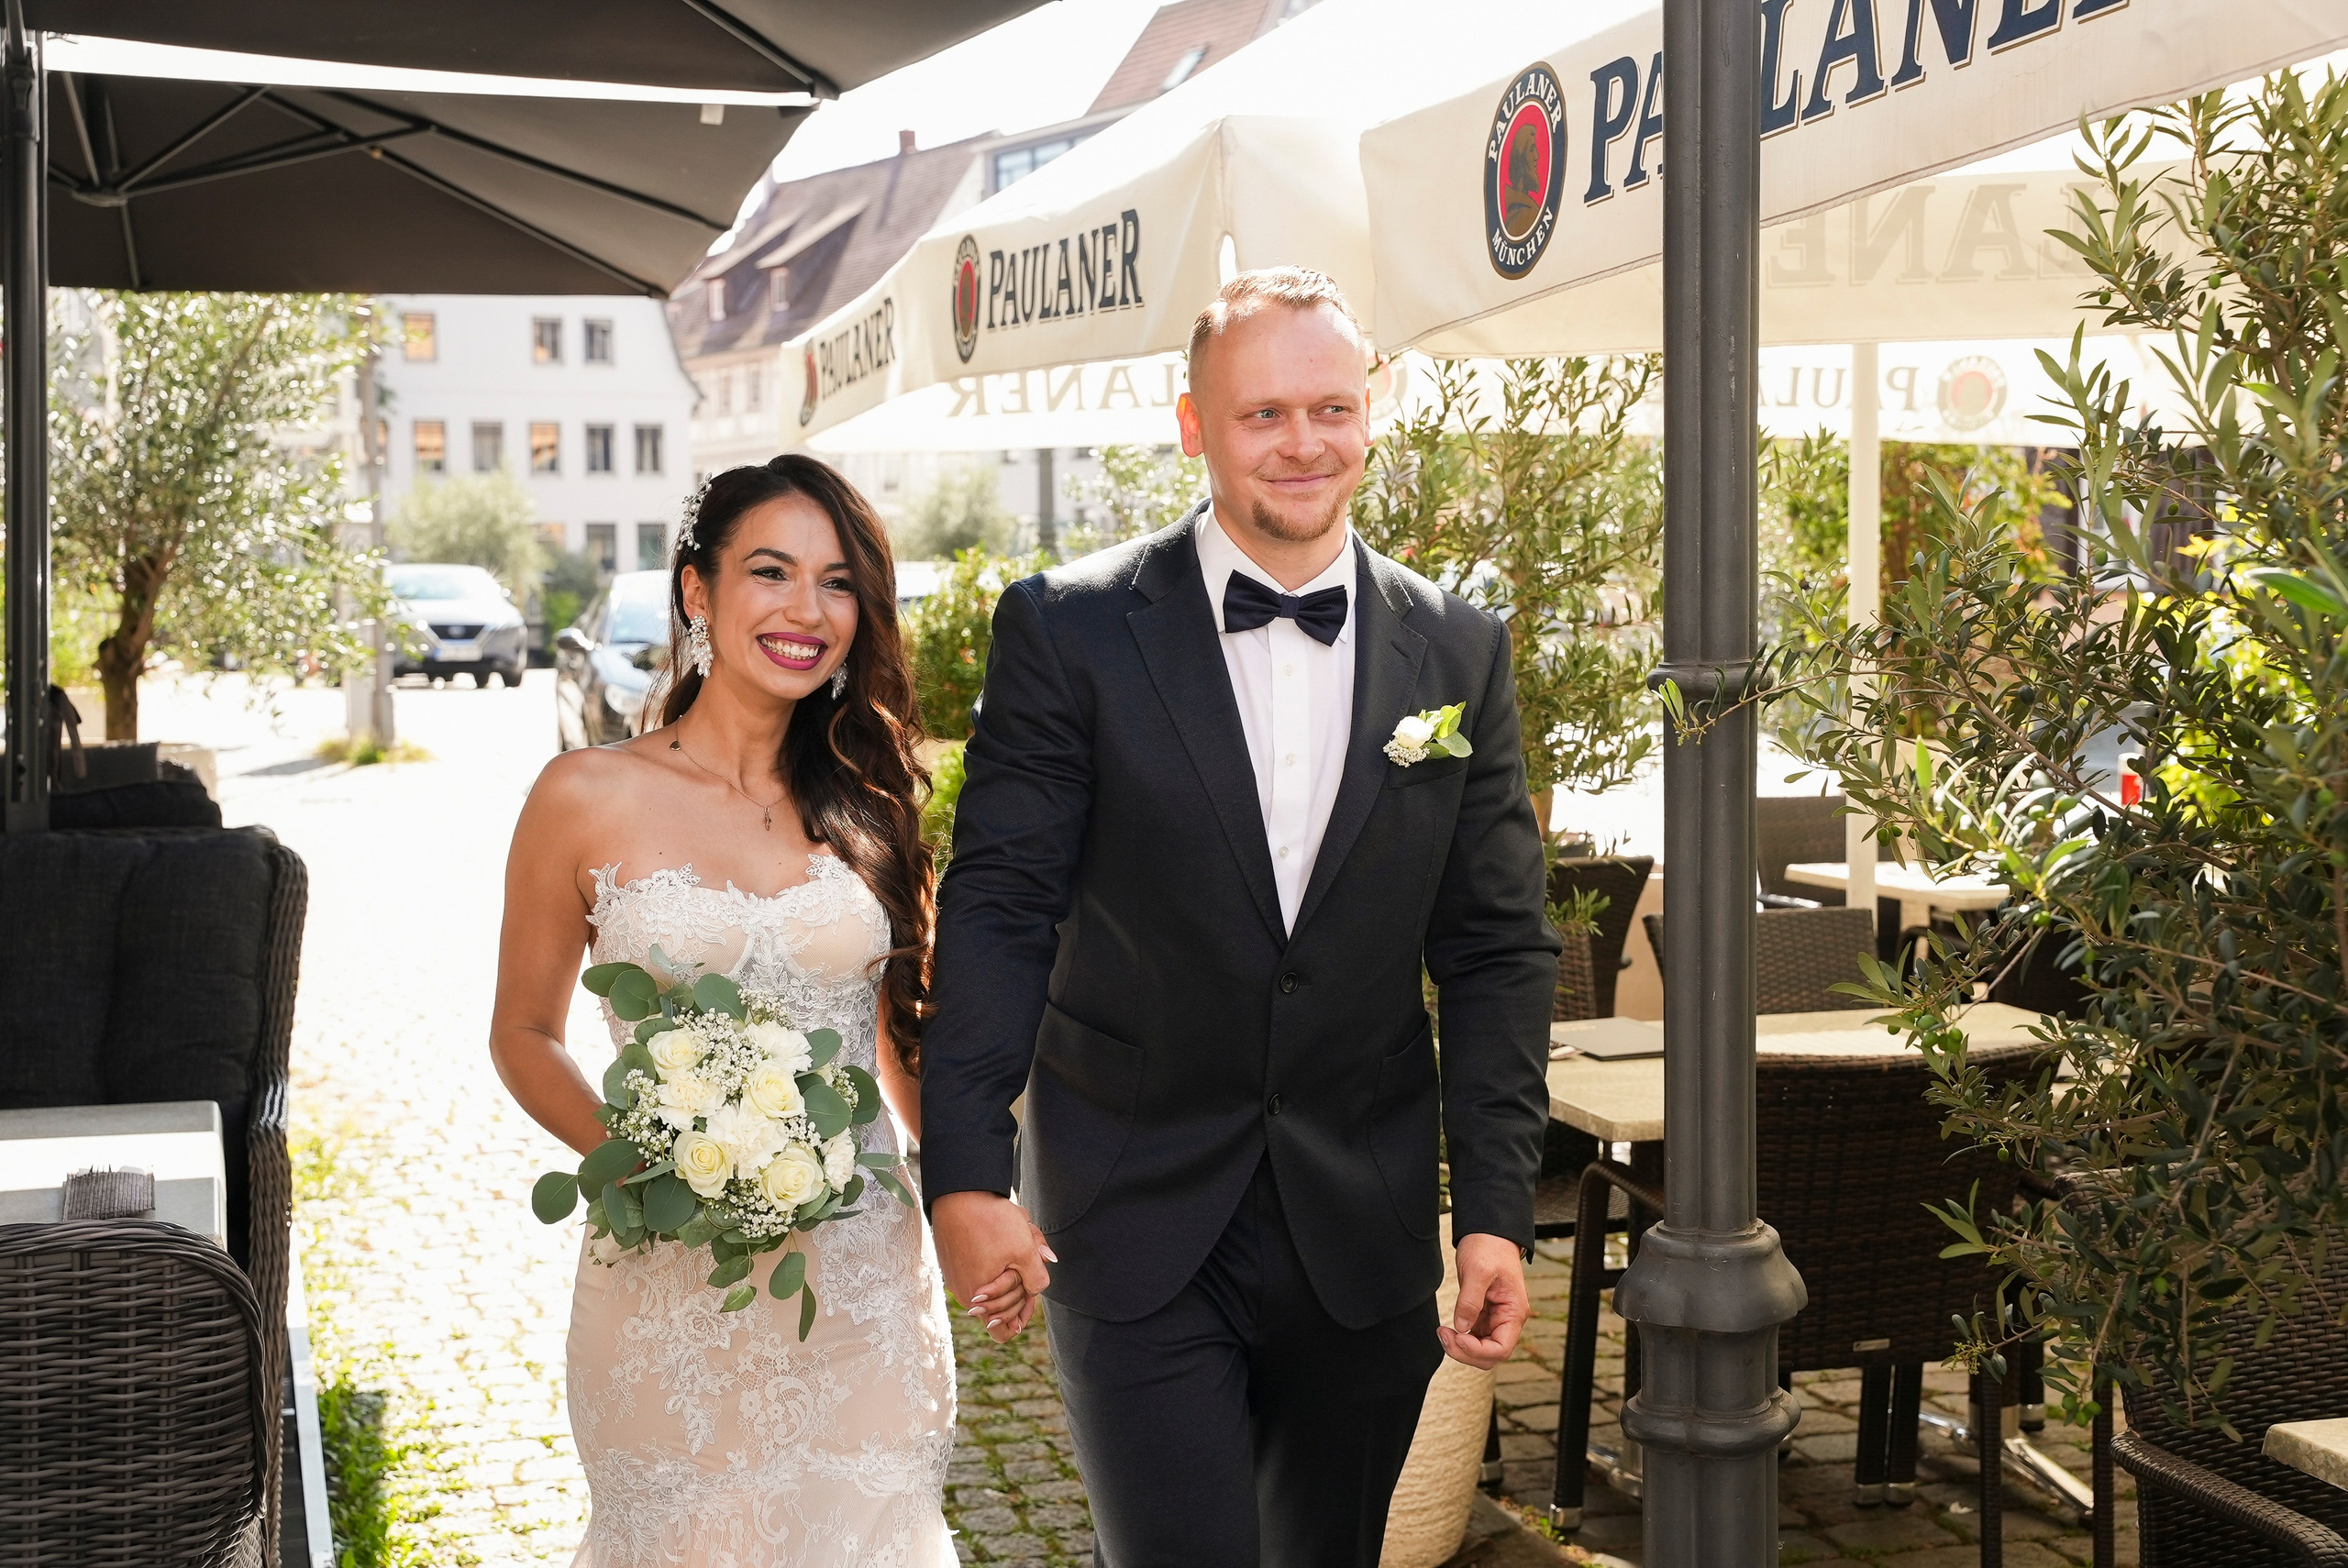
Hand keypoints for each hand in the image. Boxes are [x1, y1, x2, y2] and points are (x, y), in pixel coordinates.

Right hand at [931, 1190, 1054, 1341]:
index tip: (1031, 1295)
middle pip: (999, 1306)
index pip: (1001, 1332)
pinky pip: (979, 1270)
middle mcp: (964, 1293)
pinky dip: (995, 1258)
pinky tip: (1001, 1233)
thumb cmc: (990, 1221)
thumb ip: (1037, 1277)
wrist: (959, 1192)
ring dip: (1008, 1268)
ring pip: (992, 1284)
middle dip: (1018, 1286)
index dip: (1020, 1318)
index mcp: (980, 1298)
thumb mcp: (1024, 1250)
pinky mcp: (953, 1261)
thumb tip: (1039, 1289)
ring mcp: (956, 1277)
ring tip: (1016, 1239)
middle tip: (1029, 1257)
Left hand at [1440, 1233, 1529, 1370]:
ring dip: (1460, 1348)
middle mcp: (1507, 1319)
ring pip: (1480, 1349)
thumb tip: (1461, 1328)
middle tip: (1444, 1336)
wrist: (1488, 1232)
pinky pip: (1473, 1337)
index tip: (1458, 1338)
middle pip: (1490, 1355)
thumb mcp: (1478, 1271)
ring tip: (1442, 1332)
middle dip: (1466, 1352)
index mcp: (1514, 1312)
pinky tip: (1447, 1329)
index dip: (1478, 1351)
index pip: (1501, 1349)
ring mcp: (1495, 1318)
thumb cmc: (1490, 1246)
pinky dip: (1459, 1338)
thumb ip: (1470, 1301)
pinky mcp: (1483, 1314)